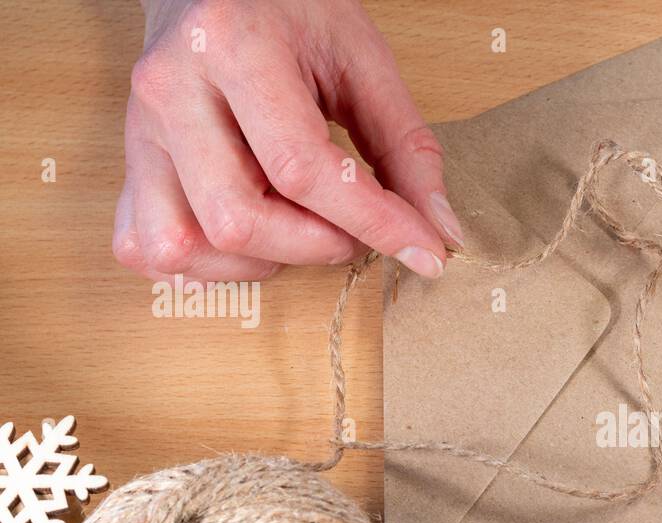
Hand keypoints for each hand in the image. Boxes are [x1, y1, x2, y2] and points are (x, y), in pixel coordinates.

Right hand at [114, 0, 460, 280]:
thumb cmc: (291, 14)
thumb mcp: (363, 61)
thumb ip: (407, 148)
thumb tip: (438, 231)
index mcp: (231, 47)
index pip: (302, 168)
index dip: (372, 223)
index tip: (425, 251)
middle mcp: (171, 90)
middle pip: (236, 219)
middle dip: (315, 246)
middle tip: (353, 228)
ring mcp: (140, 131)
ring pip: (184, 245)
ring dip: (260, 259)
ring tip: (300, 223)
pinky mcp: (129, 164)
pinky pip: (147, 248)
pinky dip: (206, 264)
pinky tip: (252, 234)